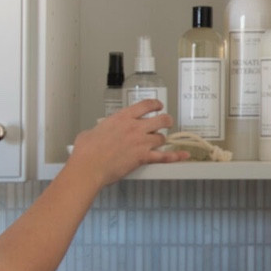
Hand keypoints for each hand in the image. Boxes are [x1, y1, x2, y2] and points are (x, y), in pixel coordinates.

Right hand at [68, 100, 188, 188]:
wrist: (90, 166)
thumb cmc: (87, 151)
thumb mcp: (91, 132)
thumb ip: (100, 129)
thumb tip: (98, 133)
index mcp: (122, 118)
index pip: (145, 105)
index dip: (155, 104)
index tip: (158, 106)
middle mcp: (134, 127)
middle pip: (160, 120)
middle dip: (166, 121)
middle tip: (167, 122)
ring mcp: (141, 142)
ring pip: (162, 138)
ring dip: (162, 140)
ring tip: (160, 142)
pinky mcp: (143, 157)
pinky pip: (164, 156)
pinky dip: (176, 156)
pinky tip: (183, 155)